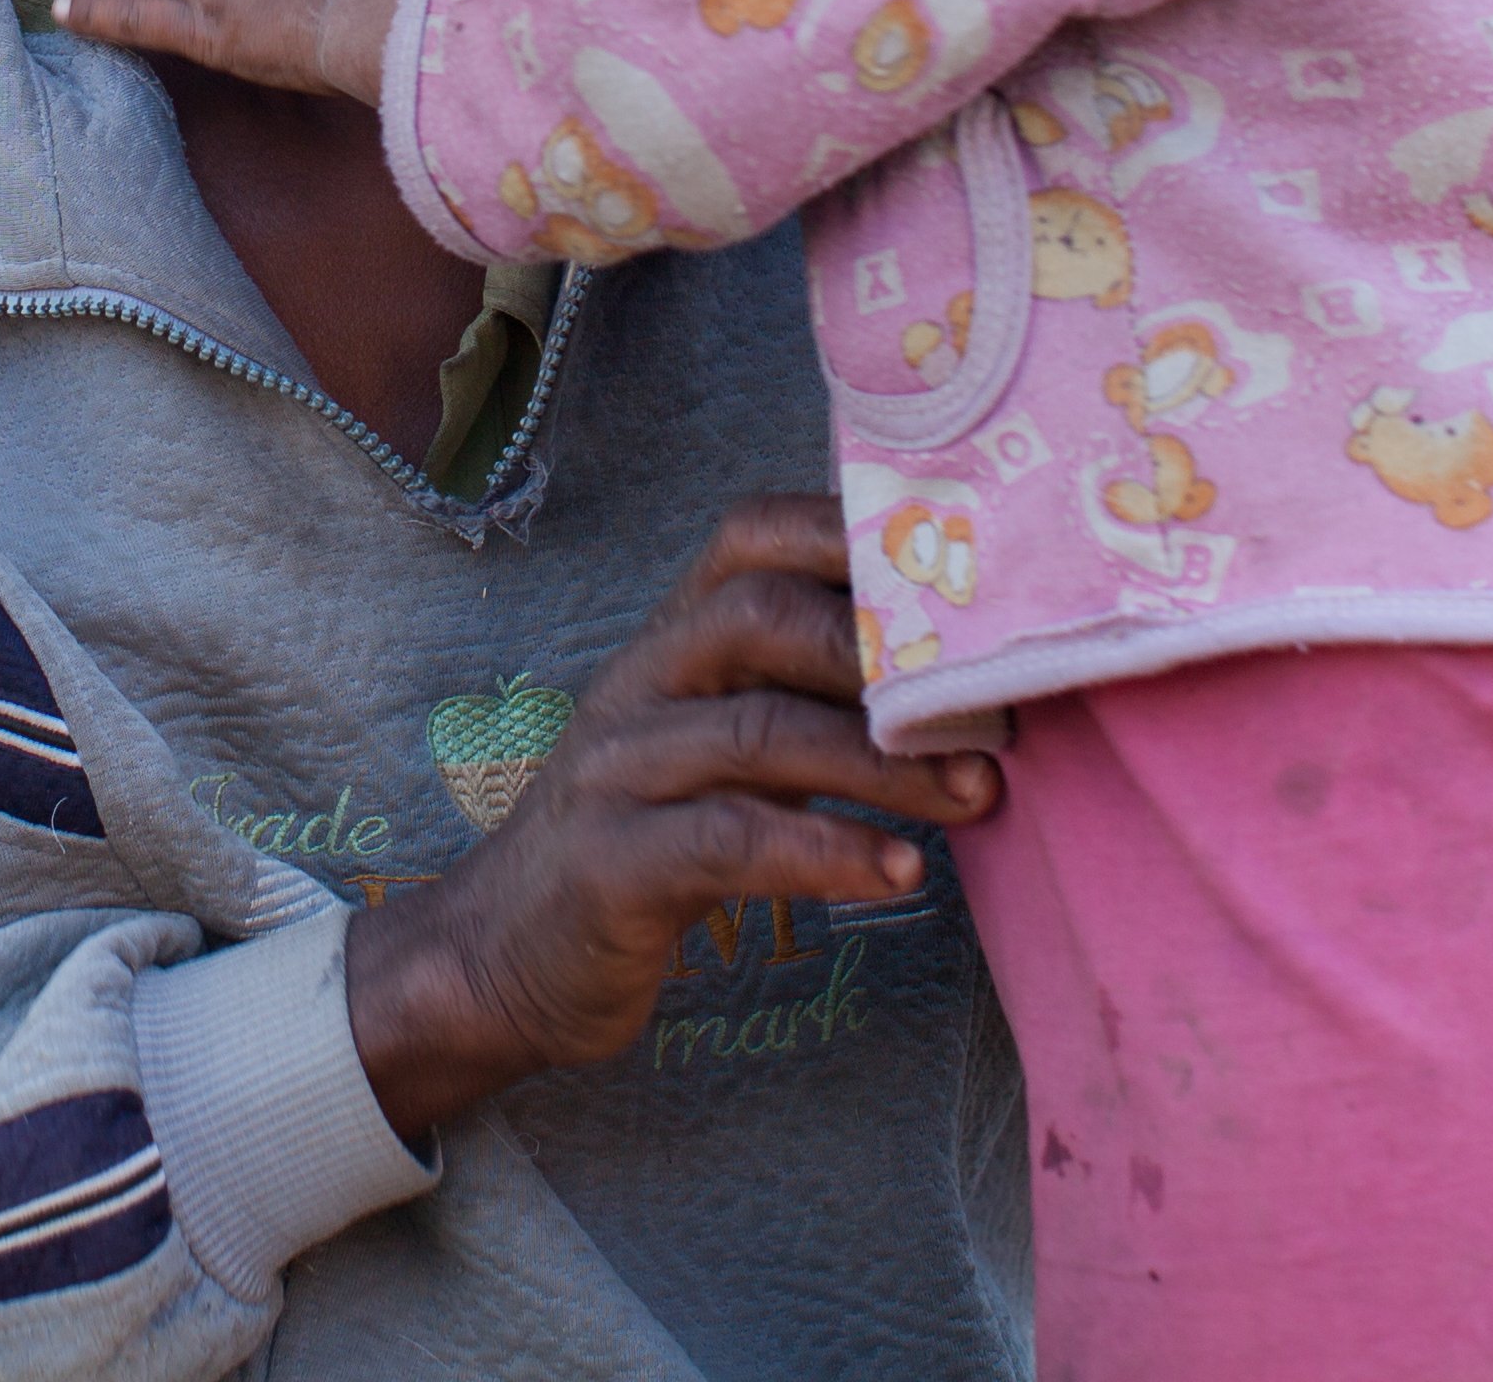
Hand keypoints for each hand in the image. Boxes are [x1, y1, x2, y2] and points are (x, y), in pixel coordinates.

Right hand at [341, 497, 991, 1143]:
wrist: (502, 957)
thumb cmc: (647, 843)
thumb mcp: (711, 747)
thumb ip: (798, 698)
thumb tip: (961, 673)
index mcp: (670, 641)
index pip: (750, 538)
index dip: (850, 534)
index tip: (960, 573)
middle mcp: (638, 683)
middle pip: (761, 617)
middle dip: (887, 656)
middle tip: (990, 712)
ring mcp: (616, 770)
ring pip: (760, 732)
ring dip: (884, 765)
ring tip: (975, 797)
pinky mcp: (612, 862)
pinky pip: (729, 840)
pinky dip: (828, 853)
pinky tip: (899, 874)